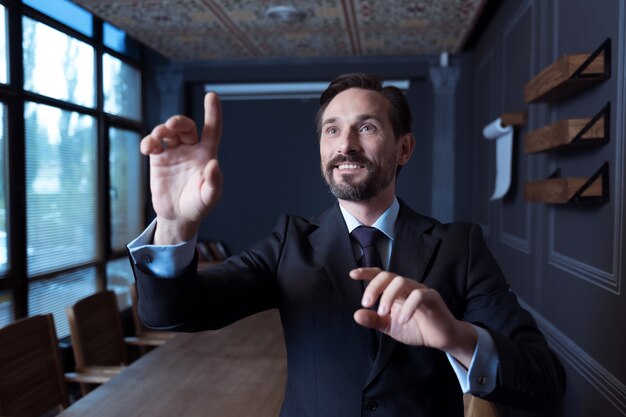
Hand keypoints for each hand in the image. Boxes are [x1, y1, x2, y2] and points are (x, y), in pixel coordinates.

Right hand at [140, 93, 222, 243]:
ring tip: (157, 138)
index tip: (211, 95)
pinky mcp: (158, 159)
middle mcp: (190, 149)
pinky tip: (148, 148)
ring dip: (162, 129)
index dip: (212, 112)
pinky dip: (148, 141)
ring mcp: (173, 152)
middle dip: (178, 121)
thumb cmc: (197, 206)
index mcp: (206, 154)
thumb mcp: (209, 197)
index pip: (212, 128)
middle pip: (185, 126)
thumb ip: (213, 182)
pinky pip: (152, 143)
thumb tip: (213, 164)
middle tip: (172, 126)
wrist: (177, 216)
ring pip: (167, 131)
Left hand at [351, 268, 476, 366]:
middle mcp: (406, 287)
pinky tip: (403, 320)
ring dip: (388, 296)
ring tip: (383, 312)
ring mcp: (420, 290)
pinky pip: (419, 295)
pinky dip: (408, 306)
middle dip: (374, 287)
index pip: (380, 275)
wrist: (440, 339)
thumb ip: (374, 320)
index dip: (367, 272)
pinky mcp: (433, 298)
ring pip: (402, 281)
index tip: (352, 274)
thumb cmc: (416, 328)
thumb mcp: (390, 326)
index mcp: (395, 291)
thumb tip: (356, 315)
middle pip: (388, 275)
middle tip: (366, 303)